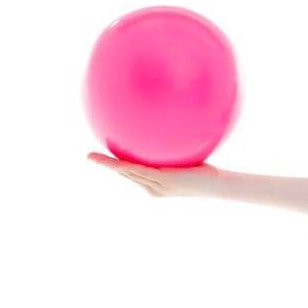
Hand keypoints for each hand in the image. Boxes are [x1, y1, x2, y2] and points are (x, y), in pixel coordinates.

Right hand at [87, 152, 223, 196]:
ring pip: (126, 174)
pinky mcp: (162, 181)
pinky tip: (112, 158)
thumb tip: (174, 121)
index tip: (107, 155)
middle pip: (125, 174)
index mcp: (157, 182)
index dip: (119, 165)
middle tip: (88, 155)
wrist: (219, 186)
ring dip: (107, 166)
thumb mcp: (191, 155)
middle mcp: (154, 187)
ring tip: (90, 157)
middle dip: (106, 165)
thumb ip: (179, 144)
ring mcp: (157, 186)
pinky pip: (138, 170)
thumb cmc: (210, 171)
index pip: (134, 173)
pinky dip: (122, 165)